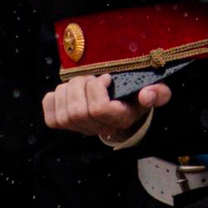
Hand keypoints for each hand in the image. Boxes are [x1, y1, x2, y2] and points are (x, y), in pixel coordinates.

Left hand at [42, 73, 166, 142]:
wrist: (119, 115)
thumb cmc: (135, 99)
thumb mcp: (154, 93)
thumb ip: (159, 93)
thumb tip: (147, 94)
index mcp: (118, 120)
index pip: (98, 109)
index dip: (97, 89)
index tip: (107, 78)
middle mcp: (96, 129)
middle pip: (77, 111)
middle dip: (81, 85)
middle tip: (92, 79)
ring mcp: (77, 129)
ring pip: (62, 109)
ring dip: (69, 89)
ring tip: (81, 84)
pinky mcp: (61, 124)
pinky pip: (49, 111)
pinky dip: (54, 97)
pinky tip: (67, 93)